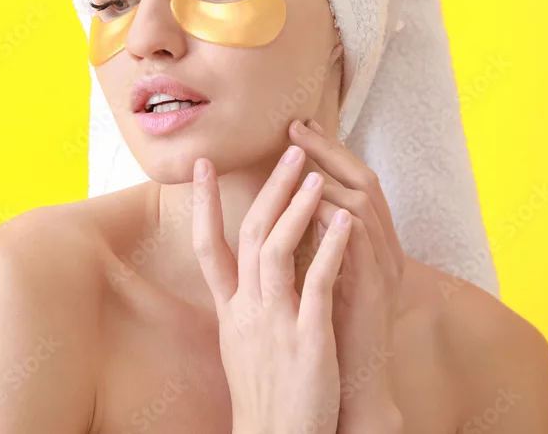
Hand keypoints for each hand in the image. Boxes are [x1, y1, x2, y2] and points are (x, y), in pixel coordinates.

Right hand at [192, 145, 352, 433]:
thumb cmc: (265, 395)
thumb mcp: (243, 345)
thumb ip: (244, 305)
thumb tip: (247, 272)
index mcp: (230, 311)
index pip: (207, 247)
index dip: (203, 204)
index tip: (203, 166)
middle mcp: (246, 310)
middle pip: (249, 235)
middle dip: (268, 190)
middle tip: (287, 152)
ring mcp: (274, 322)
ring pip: (277, 250)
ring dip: (296, 206)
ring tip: (313, 174)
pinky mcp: (306, 338)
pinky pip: (316, 283)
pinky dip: (329, 247)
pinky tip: (345, 220)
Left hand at [289, 119, 405, 432]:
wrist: (351, 392)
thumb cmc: (328, 334)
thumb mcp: (319, 278)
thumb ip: (311, 243)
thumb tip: (283, 206)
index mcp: (369, 246)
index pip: (354, 183)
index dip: (328, 152)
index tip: (298, 129)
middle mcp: (383, 250)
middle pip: (364, 181)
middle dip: (329, 150)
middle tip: (296, 126)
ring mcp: (383, 269)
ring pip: (364, 203)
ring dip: (330, 175)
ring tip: (298, 154)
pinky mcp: (374, 291)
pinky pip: (359, 241)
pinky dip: (334, 217)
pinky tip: (307, 202)